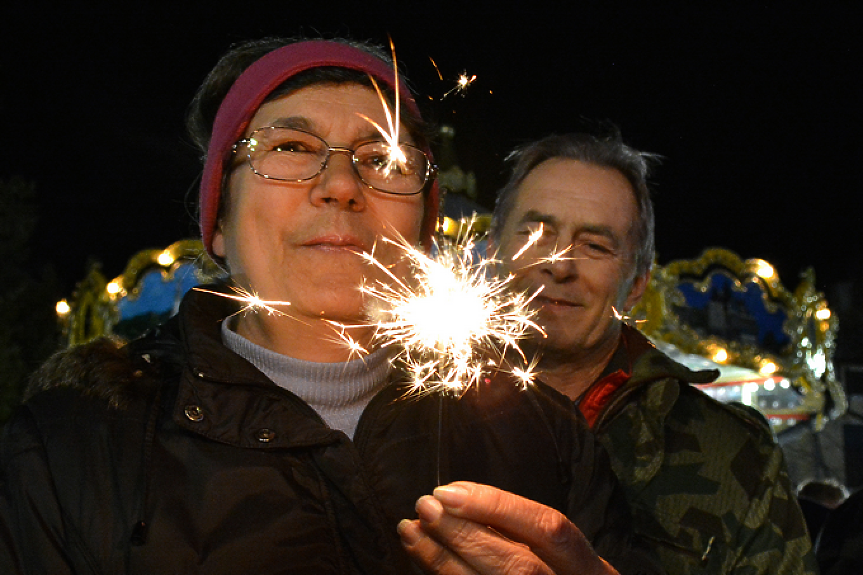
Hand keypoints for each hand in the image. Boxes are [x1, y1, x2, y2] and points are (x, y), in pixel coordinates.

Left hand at [398, 481, 616, 574]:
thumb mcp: (556, 554)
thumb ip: (518, 529)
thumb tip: (456, 497)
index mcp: (588, 567)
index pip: (548, 528)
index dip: (498, 507)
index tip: (449, 492)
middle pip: (518, 566)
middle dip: (465, 536)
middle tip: (425, 508)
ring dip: (443, 561)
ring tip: (411, 532)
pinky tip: (423, 562)